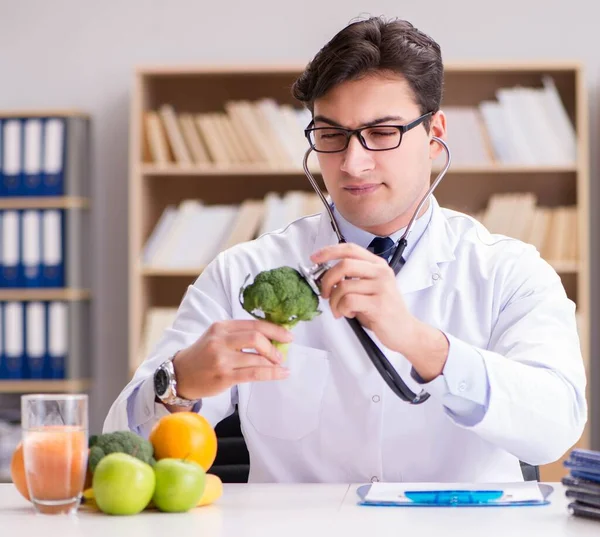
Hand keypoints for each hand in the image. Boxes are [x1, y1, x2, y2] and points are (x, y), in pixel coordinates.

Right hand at [172, 320, 292, 400]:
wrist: (180, 375)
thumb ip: (239, 335)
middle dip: (274, 345)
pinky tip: (281, 374)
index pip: (254, 324)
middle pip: (256, 337)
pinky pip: (254, 374)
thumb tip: (271, 338)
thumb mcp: (217, 337)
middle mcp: (220, 340)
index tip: (288, 335)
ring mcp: (221, 359)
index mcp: (221, 327)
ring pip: (256, 358)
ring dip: (274, 362)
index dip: (274, 329)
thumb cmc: (203, 355)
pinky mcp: (224, 376)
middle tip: (282, 354)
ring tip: (281, 366)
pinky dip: (271, 373)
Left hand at [310, 243, 448, 379]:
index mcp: (378, 265)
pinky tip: (347, 314)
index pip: (350, 249)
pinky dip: (341, 309)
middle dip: (326, 279)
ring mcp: (381, 287)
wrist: (405, 331)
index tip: (314, 258)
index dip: (329, 251)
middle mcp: (381, 272)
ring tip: (338, 310)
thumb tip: (324, 275)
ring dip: (334, 301)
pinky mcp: (378, 304)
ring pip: (343, 286)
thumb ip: (352, 278)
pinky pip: (348, 301)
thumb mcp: (369, 288)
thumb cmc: (383, 310)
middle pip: (344, 264)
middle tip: (324, 293)